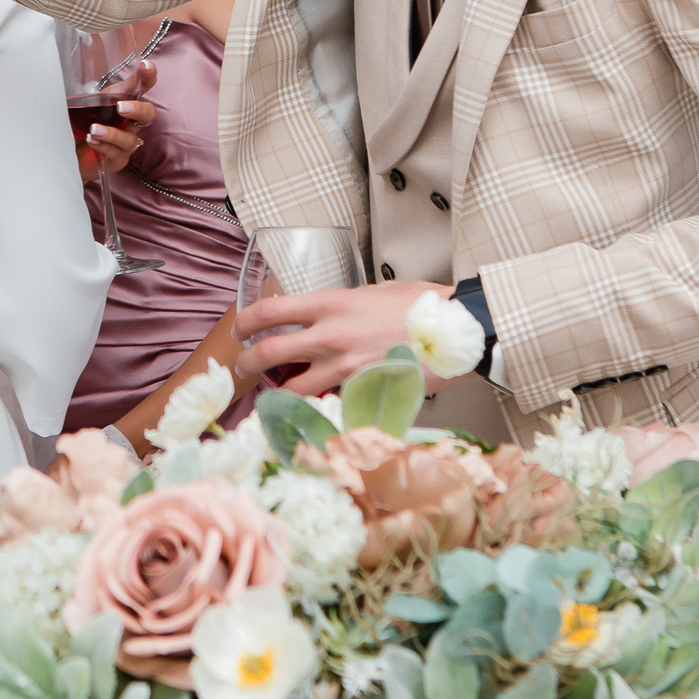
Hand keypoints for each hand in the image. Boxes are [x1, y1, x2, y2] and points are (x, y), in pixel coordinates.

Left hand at [77, 60, 156, 183]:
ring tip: (93, 129)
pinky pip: (117, 153)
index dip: (148, 76)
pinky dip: (104, 146)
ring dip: (112, 133)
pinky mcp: (118, 159)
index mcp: (124, 102)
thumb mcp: (84, 102)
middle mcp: (130, 122)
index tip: (146, 66)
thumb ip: (92, 90)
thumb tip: (83, 68)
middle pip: (148, 114)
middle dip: (137, 109)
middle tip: (121, 107)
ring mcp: (126, 142)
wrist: (69, 151)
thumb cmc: (80, 123)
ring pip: (131, 139)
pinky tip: (91, 140)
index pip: (141, 87)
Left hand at [232, 279, 456, 394]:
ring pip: (293, 388)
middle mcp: (331, 335)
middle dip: (247, 364)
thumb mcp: (373, 292)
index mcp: (330, 303)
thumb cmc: (421, 304)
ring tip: (273, 393)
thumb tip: (324, 316)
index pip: (269, 311)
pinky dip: (316, 407)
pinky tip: (314, 407)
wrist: (458, 329)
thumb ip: (343, 305)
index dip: (245, 323)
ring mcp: (346, 368)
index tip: (240, 330)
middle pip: (268, 352)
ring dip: (277, 392)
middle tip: (244, 369)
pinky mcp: (364, 392)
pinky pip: (329, 403)